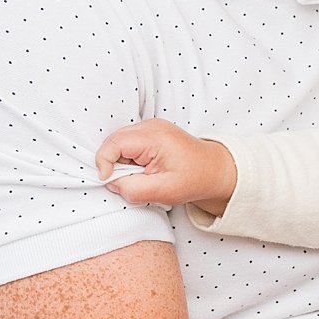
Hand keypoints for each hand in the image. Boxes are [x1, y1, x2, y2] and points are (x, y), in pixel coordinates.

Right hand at [96, 119, 235, 211]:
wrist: (214, 170)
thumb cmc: (194, 179)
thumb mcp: (164, 191)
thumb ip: (134, 189)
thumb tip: (111, 183)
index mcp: (155, 137)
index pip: (115, 143)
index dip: (104, 162)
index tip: (107, 180)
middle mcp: (151, 126)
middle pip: (114, 140)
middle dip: (113, 163)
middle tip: (129, 180)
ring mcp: (151, 126)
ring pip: (119, 141)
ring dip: (121, 161)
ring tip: (141, 175)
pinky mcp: (151, 131)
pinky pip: (128, 142)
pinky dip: (129, 158)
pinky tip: (143, 168)